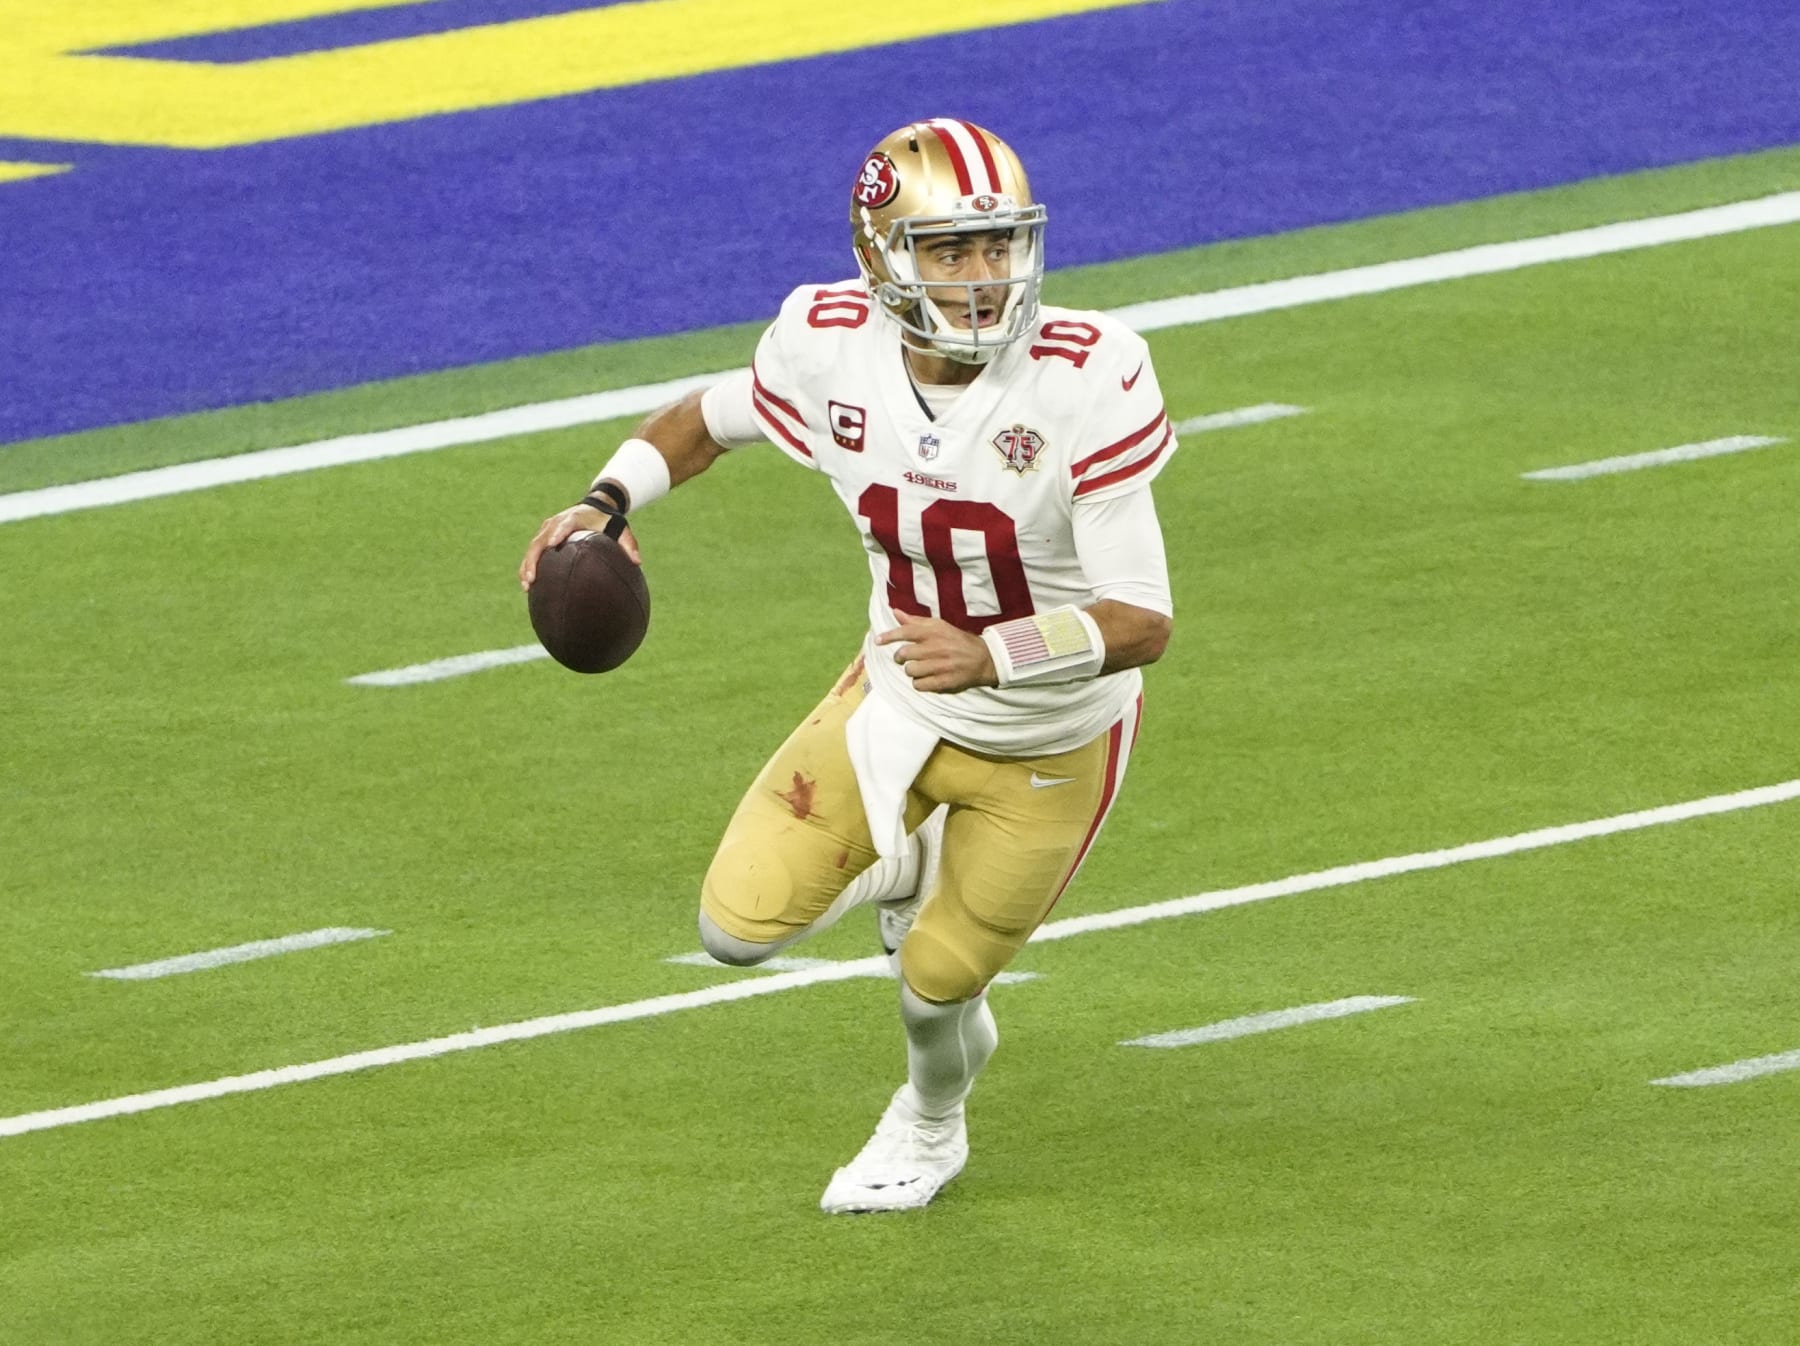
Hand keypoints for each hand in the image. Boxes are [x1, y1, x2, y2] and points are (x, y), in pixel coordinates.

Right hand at [519, 505, 639, 588]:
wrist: (595, 506)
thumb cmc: (608, 521)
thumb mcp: (621, 528)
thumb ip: (628, 544)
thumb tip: (637, 562)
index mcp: (575, 518)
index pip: (564, 524)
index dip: (557, 533)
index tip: (552, 545)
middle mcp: (557, 521)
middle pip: (541, 539)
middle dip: (534, 558)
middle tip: (532, 578)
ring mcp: (548, 528)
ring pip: (533, 546)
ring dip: (527, 565)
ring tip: (526, 585)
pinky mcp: (543, 534)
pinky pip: (533, 551)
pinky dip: (528, 565)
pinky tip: (527, 584)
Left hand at [876, 616, 996, 692]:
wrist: (984, 659)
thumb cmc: (957, 641)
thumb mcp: (940, 626)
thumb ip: (916, 621)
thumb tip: (895, 612)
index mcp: (935, 632)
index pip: (906, 632)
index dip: (889, 636)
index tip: (878, 641)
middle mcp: (937, 647)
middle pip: (904, 654)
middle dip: (900, 658)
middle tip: (904, 658)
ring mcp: (941, 666)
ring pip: (910, 671)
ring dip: (911, 671)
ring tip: (919, 668)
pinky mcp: (944, 682)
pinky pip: (919, 685)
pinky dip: (919, 683)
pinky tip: (926, 678)